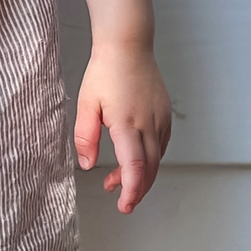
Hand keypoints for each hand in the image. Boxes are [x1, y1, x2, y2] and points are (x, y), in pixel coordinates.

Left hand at [74, 41, 170, 212]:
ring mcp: (160, 119)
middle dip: (136, 190)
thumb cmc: (105, 71)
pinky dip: (150, 159)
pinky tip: (136, 159)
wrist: (128, 45)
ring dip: (140, 175)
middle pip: (149, 169)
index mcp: (127, 124)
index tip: (124, 206)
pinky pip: (162, 145)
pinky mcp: (164, 114)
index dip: (131, 191)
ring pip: (156, 159)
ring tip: (117, 180)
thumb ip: (86, 137)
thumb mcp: (86, 104)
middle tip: (121, 201)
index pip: (134, 168)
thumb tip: (87, 165)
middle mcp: (149, 124)